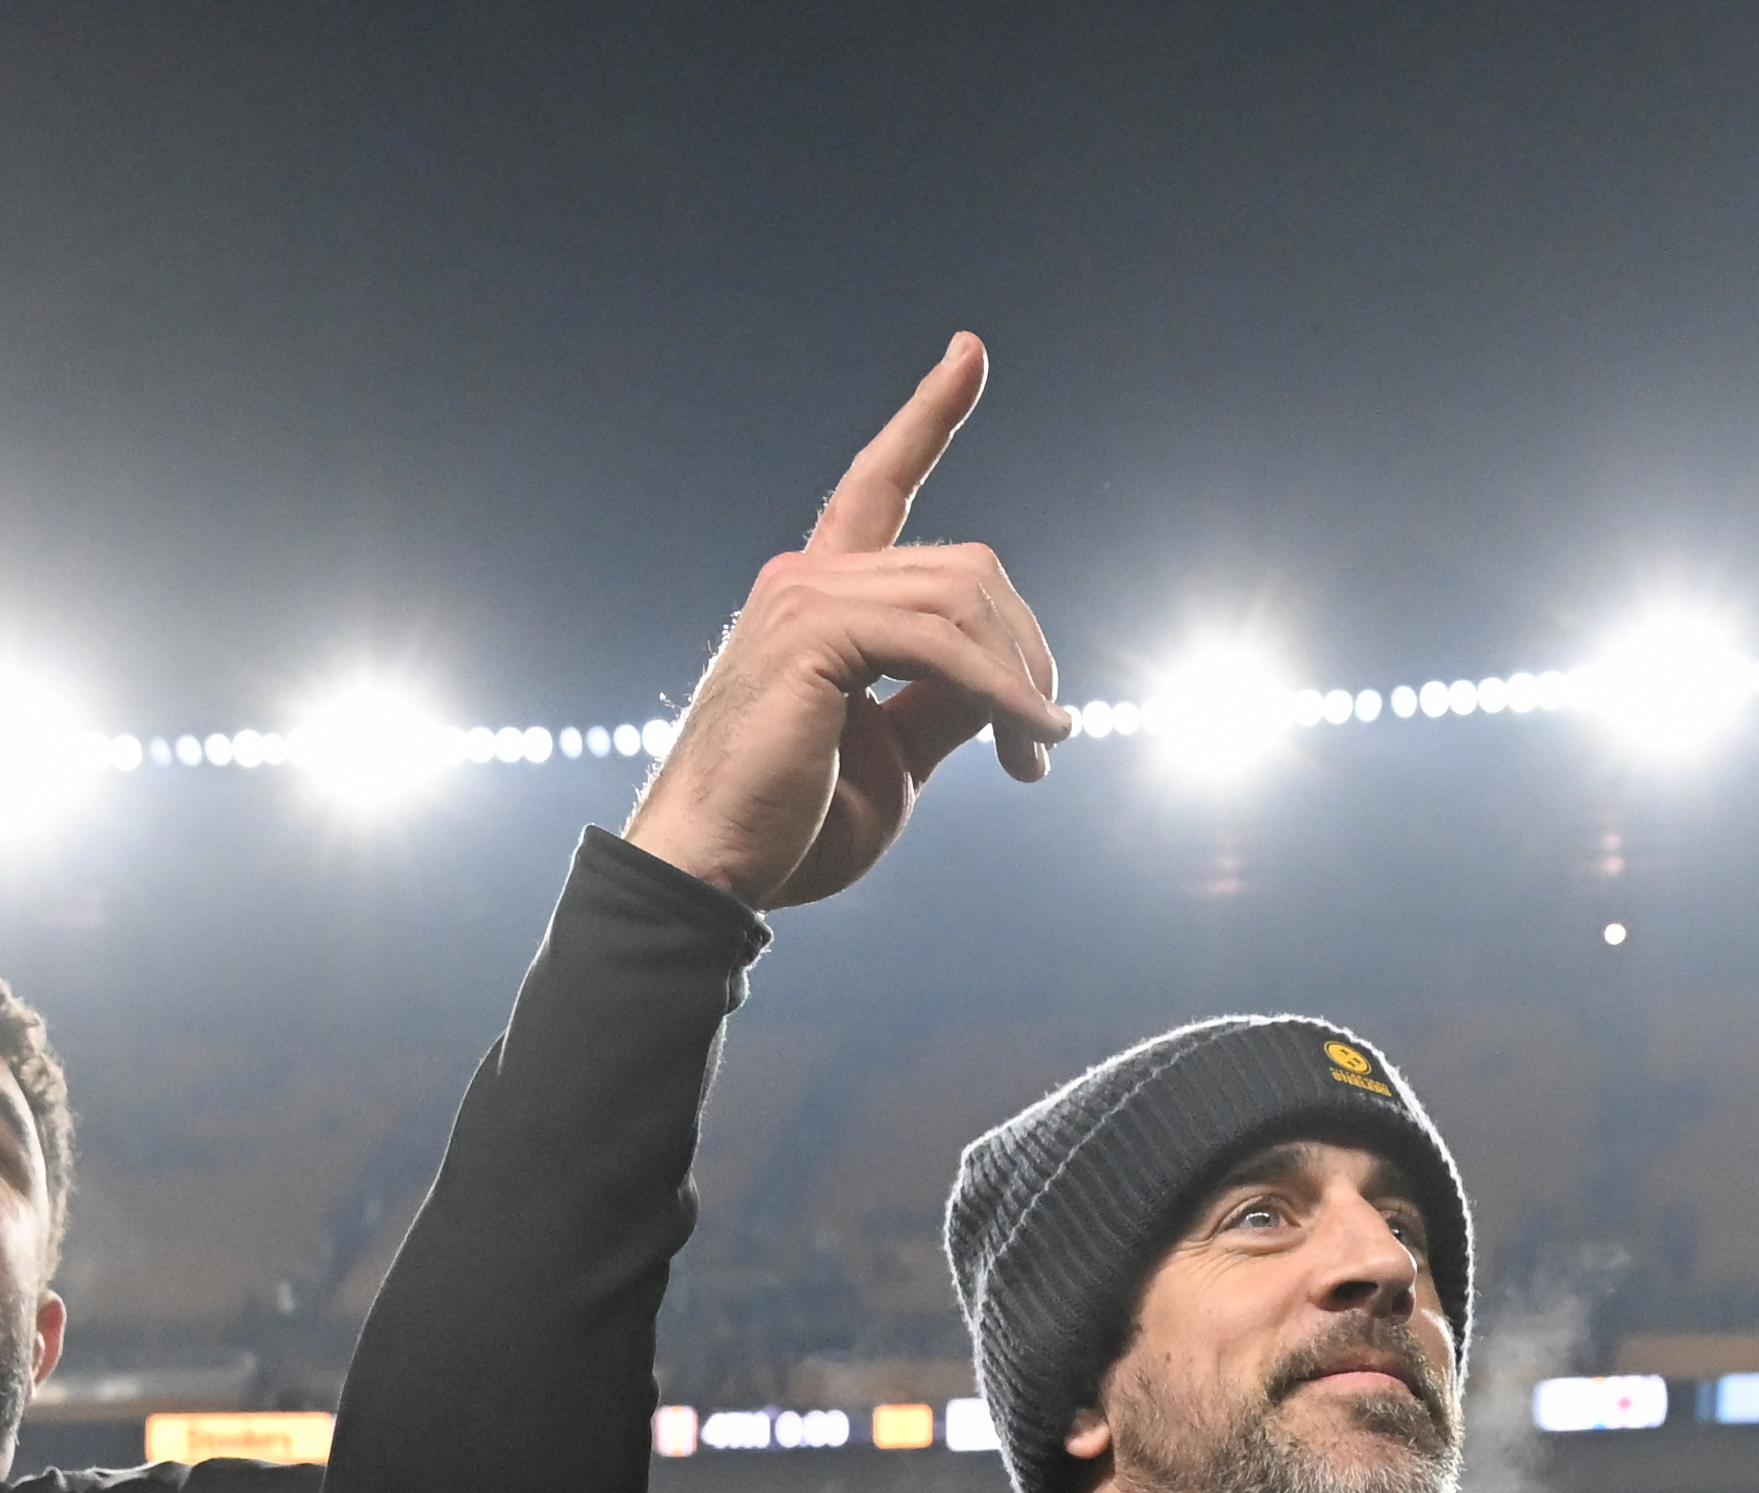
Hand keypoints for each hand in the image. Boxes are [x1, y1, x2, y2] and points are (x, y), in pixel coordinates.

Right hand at [623, 334, 1069, 908]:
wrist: (714, 874)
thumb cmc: (793, 828)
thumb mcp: (895, 758)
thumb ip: (946, 703)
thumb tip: (1016, 684)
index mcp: (819, 595)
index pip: (878, 482)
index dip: (928, 417)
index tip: (969, 352)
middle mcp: (806, 576)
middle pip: (967, 569)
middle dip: (1027, 653)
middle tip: (1044, 742)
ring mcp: (803, 596)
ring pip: (964, 598)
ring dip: (1021, 680)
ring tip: (1036, 753)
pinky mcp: (812, 632)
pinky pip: (941, 646)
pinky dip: (1000, 693)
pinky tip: (1028, 739)